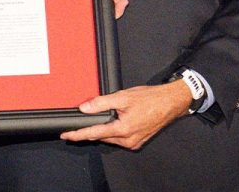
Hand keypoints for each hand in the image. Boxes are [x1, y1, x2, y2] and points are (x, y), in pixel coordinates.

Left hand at [59, 80, 190, 149]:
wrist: (171, 102)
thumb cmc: (151, 99)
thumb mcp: (123, 97)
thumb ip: (102, 103)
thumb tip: (85, 108)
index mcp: (124, 129)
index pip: (94, 134)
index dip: (78, 134)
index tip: (66, 135)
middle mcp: (129, 140)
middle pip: (101, 137)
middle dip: (90, 130)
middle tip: (81, 121)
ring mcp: (134, 142)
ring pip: (110, 138)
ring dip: (103, 129)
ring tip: (102, 117)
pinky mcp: (138, 141)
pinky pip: (119, 138)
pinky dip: (113, 130)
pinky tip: (113, 121)